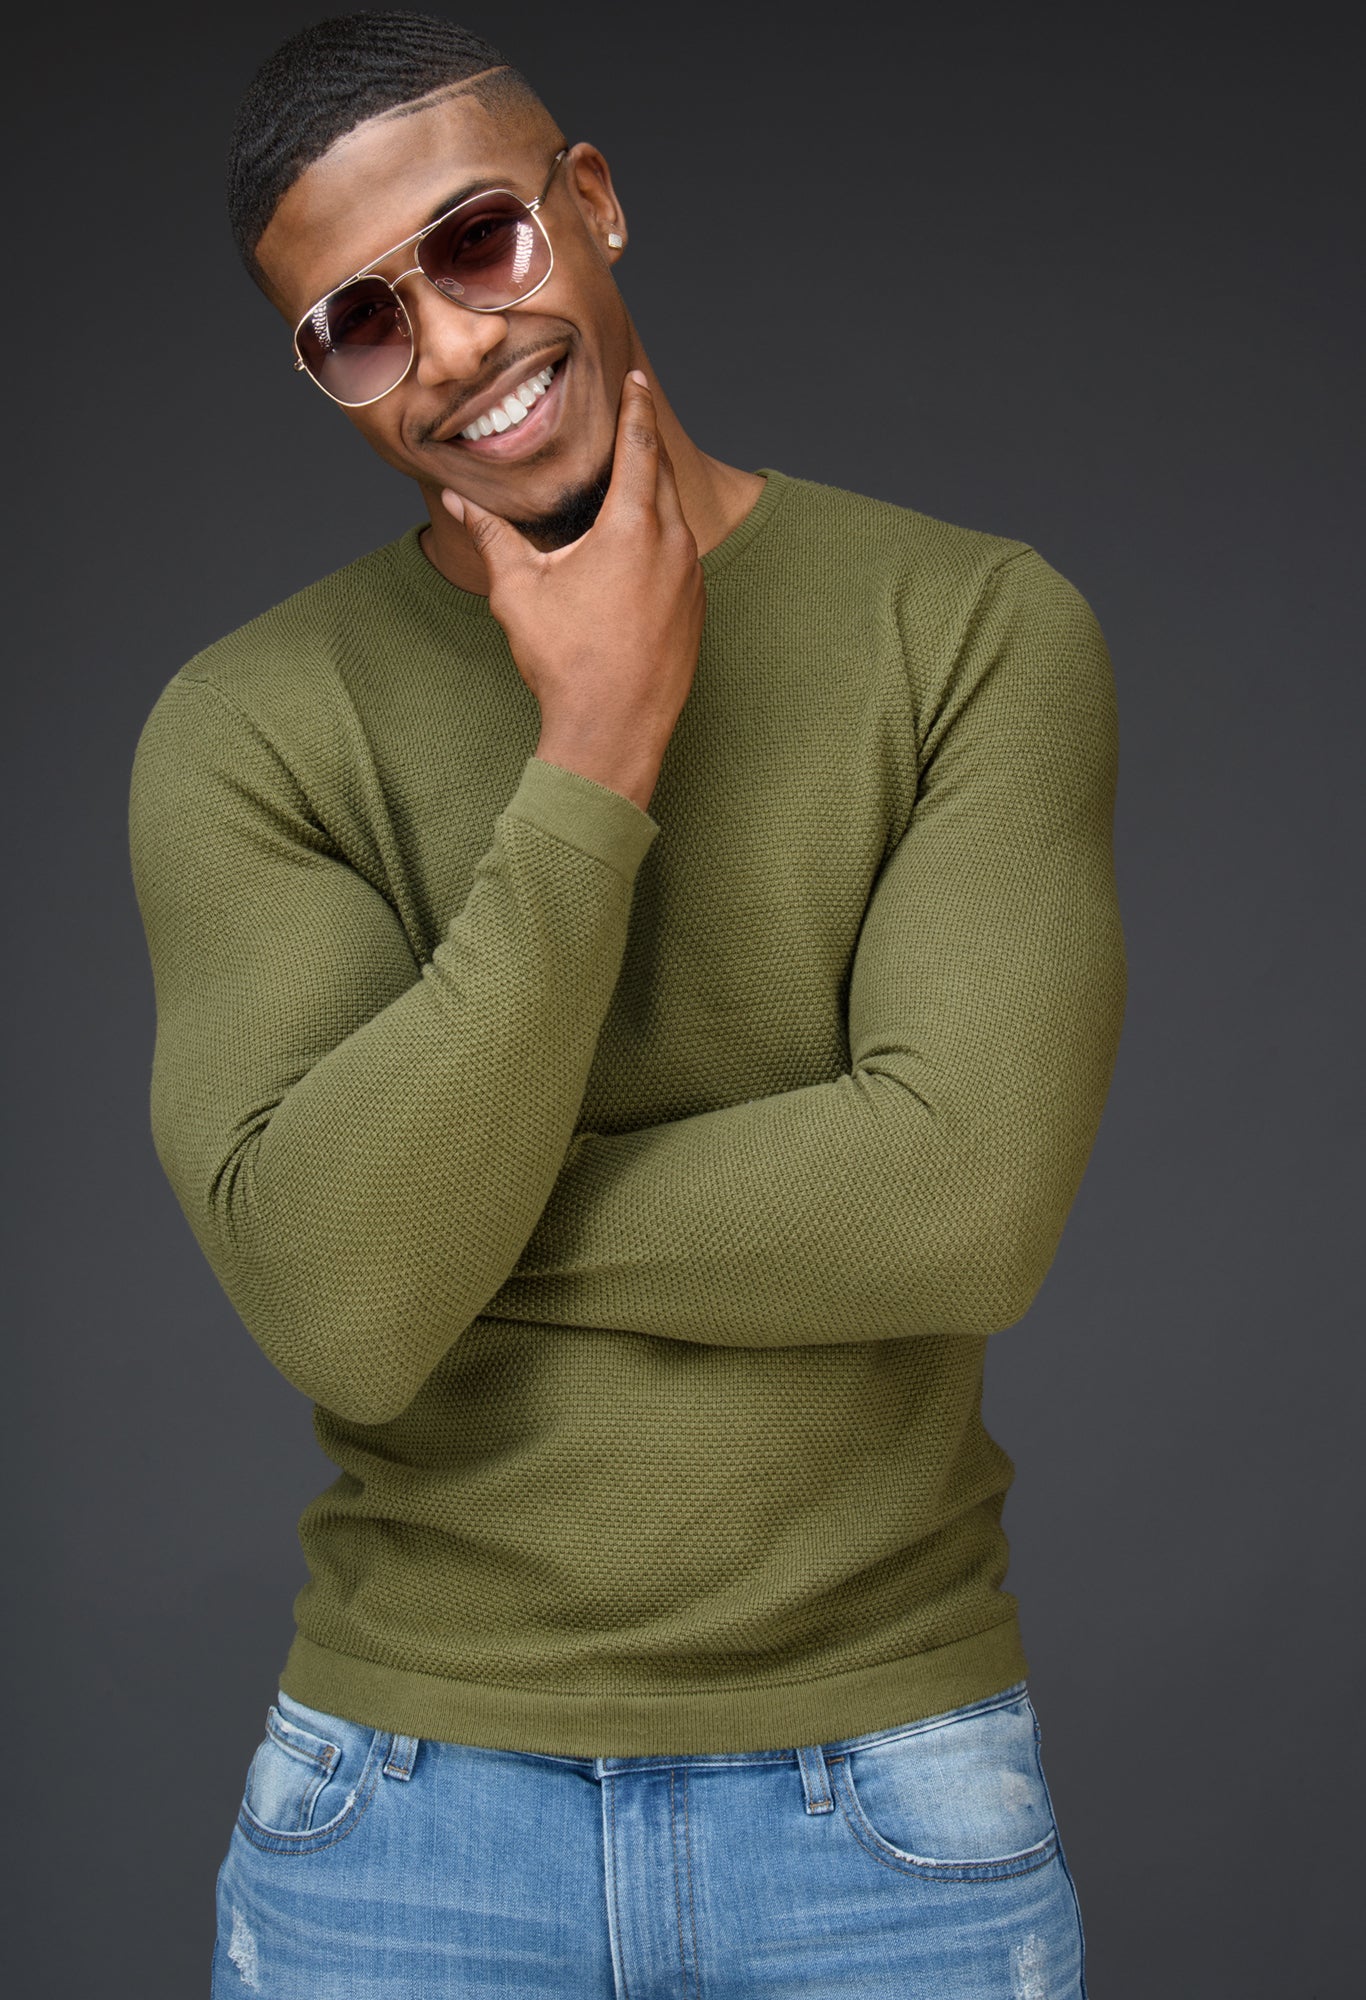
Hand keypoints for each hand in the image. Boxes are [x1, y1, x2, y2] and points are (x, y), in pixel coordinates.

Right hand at [440, 370, 704, 810]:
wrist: (613, 730)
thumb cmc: (565, 660)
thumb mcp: (519, 591)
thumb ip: (492, 535)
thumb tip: (456, 498)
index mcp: (633, 527)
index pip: (640, 446)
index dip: (635, 407)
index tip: (635, 379)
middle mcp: (673, 545)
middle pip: (662, 475)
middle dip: (646, 442)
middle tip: (635, 413)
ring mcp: (691, 579)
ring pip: (676, 517)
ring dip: (655, 492)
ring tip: (634, 476)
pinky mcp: (696, 609)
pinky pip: (682, 555)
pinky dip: (664, 534)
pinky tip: (643, 543)